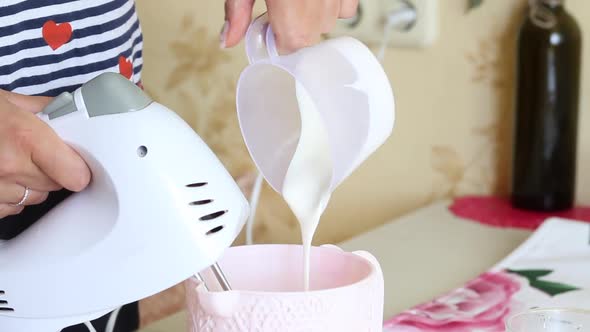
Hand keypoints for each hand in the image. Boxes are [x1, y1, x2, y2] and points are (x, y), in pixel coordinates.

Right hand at [0, 90, 89, 218]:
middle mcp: (9, 168)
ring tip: (8, 161)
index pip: (75, 174)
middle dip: (52, 171)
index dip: (78, 169)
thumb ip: (42, 109)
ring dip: (29, 184)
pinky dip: (8, 196)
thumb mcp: (4, 99)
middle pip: (55, 186)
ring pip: (33, 198)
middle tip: (35, 153)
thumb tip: (69, 112)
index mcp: (24, 138)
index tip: (76, 163)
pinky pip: (10, 209)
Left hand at [221, 0, 358, 53]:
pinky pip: (346, 7)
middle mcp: (320, 8)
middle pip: (309, 37)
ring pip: (328, 21)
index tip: (271, 31)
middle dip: (294, 28)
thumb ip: (238, 11)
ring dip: (313, 16)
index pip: (291, 48)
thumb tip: (227, 40)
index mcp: (292, 12)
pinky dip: (335, 5)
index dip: (278, 41)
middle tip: (280, 7)